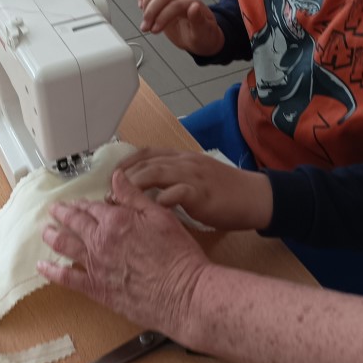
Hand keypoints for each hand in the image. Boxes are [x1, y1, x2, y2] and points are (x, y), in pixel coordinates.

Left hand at [38, 169, 208, 337]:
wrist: (181, 292)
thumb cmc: (177, 253)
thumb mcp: (160, 215)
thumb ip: (134, 196)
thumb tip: (116, 176)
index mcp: (116, 220)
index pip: (93, 207)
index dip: (84, 204)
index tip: (77, 202)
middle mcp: (100, 241)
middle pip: (76, 223)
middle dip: (63, 215)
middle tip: (54, 210)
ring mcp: (95, 265)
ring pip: (66, 246)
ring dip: (54, 237)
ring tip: (45, 231)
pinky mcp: (96, 289)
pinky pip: (67, 278)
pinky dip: (52, 272)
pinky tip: (43, 267)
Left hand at [120, 147, 273, 230]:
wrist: (254, 196)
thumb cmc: (225, 192)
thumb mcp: (196, 178)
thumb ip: (175, 179)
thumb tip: (149, 191)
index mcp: (182, 158)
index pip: (147, 152)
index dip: (126, 163)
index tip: (111, 176)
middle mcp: (184, 162)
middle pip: (146, 163)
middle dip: (123, 179)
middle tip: (108, 197)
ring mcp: (193, 175)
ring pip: (156, 172)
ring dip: (134, 187)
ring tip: (119, 204)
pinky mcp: (201, 191)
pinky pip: (176, 191)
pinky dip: (160, 199)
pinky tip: (149, 210)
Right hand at [138, 0, 223, 54]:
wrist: (203, 40)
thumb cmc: (205, 36)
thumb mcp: (204, 32)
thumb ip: (199, 20)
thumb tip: (194, 6)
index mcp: (192, 4)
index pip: (175, 4)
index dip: (163, 16)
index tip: (156, 29)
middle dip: (152, 11)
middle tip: (147, 28)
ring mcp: (171, 1)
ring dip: (146, 5)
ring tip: (145, 23)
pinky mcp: (163, 5)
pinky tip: (142, 8)